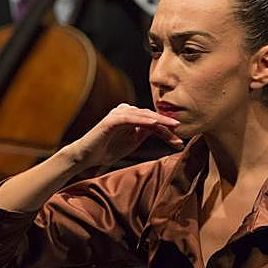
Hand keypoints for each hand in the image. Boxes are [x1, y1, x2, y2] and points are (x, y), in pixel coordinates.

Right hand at [66, 103, 181, 168]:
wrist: (86, 156)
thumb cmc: (107, 149)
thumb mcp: (132, 142)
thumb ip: (144, 133)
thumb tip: (164, 130)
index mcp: (131, 116)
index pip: (154, 122)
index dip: (168, 131)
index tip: (179, 143)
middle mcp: (126, 111)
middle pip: (152, 117)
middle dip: (168, 127)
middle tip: (181, 136)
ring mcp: (118, 114)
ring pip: (144, 116)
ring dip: (160, 122)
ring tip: (174, 127)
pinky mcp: (112, 120)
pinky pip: (131, 118)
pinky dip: (144, 121)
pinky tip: (155, 124)